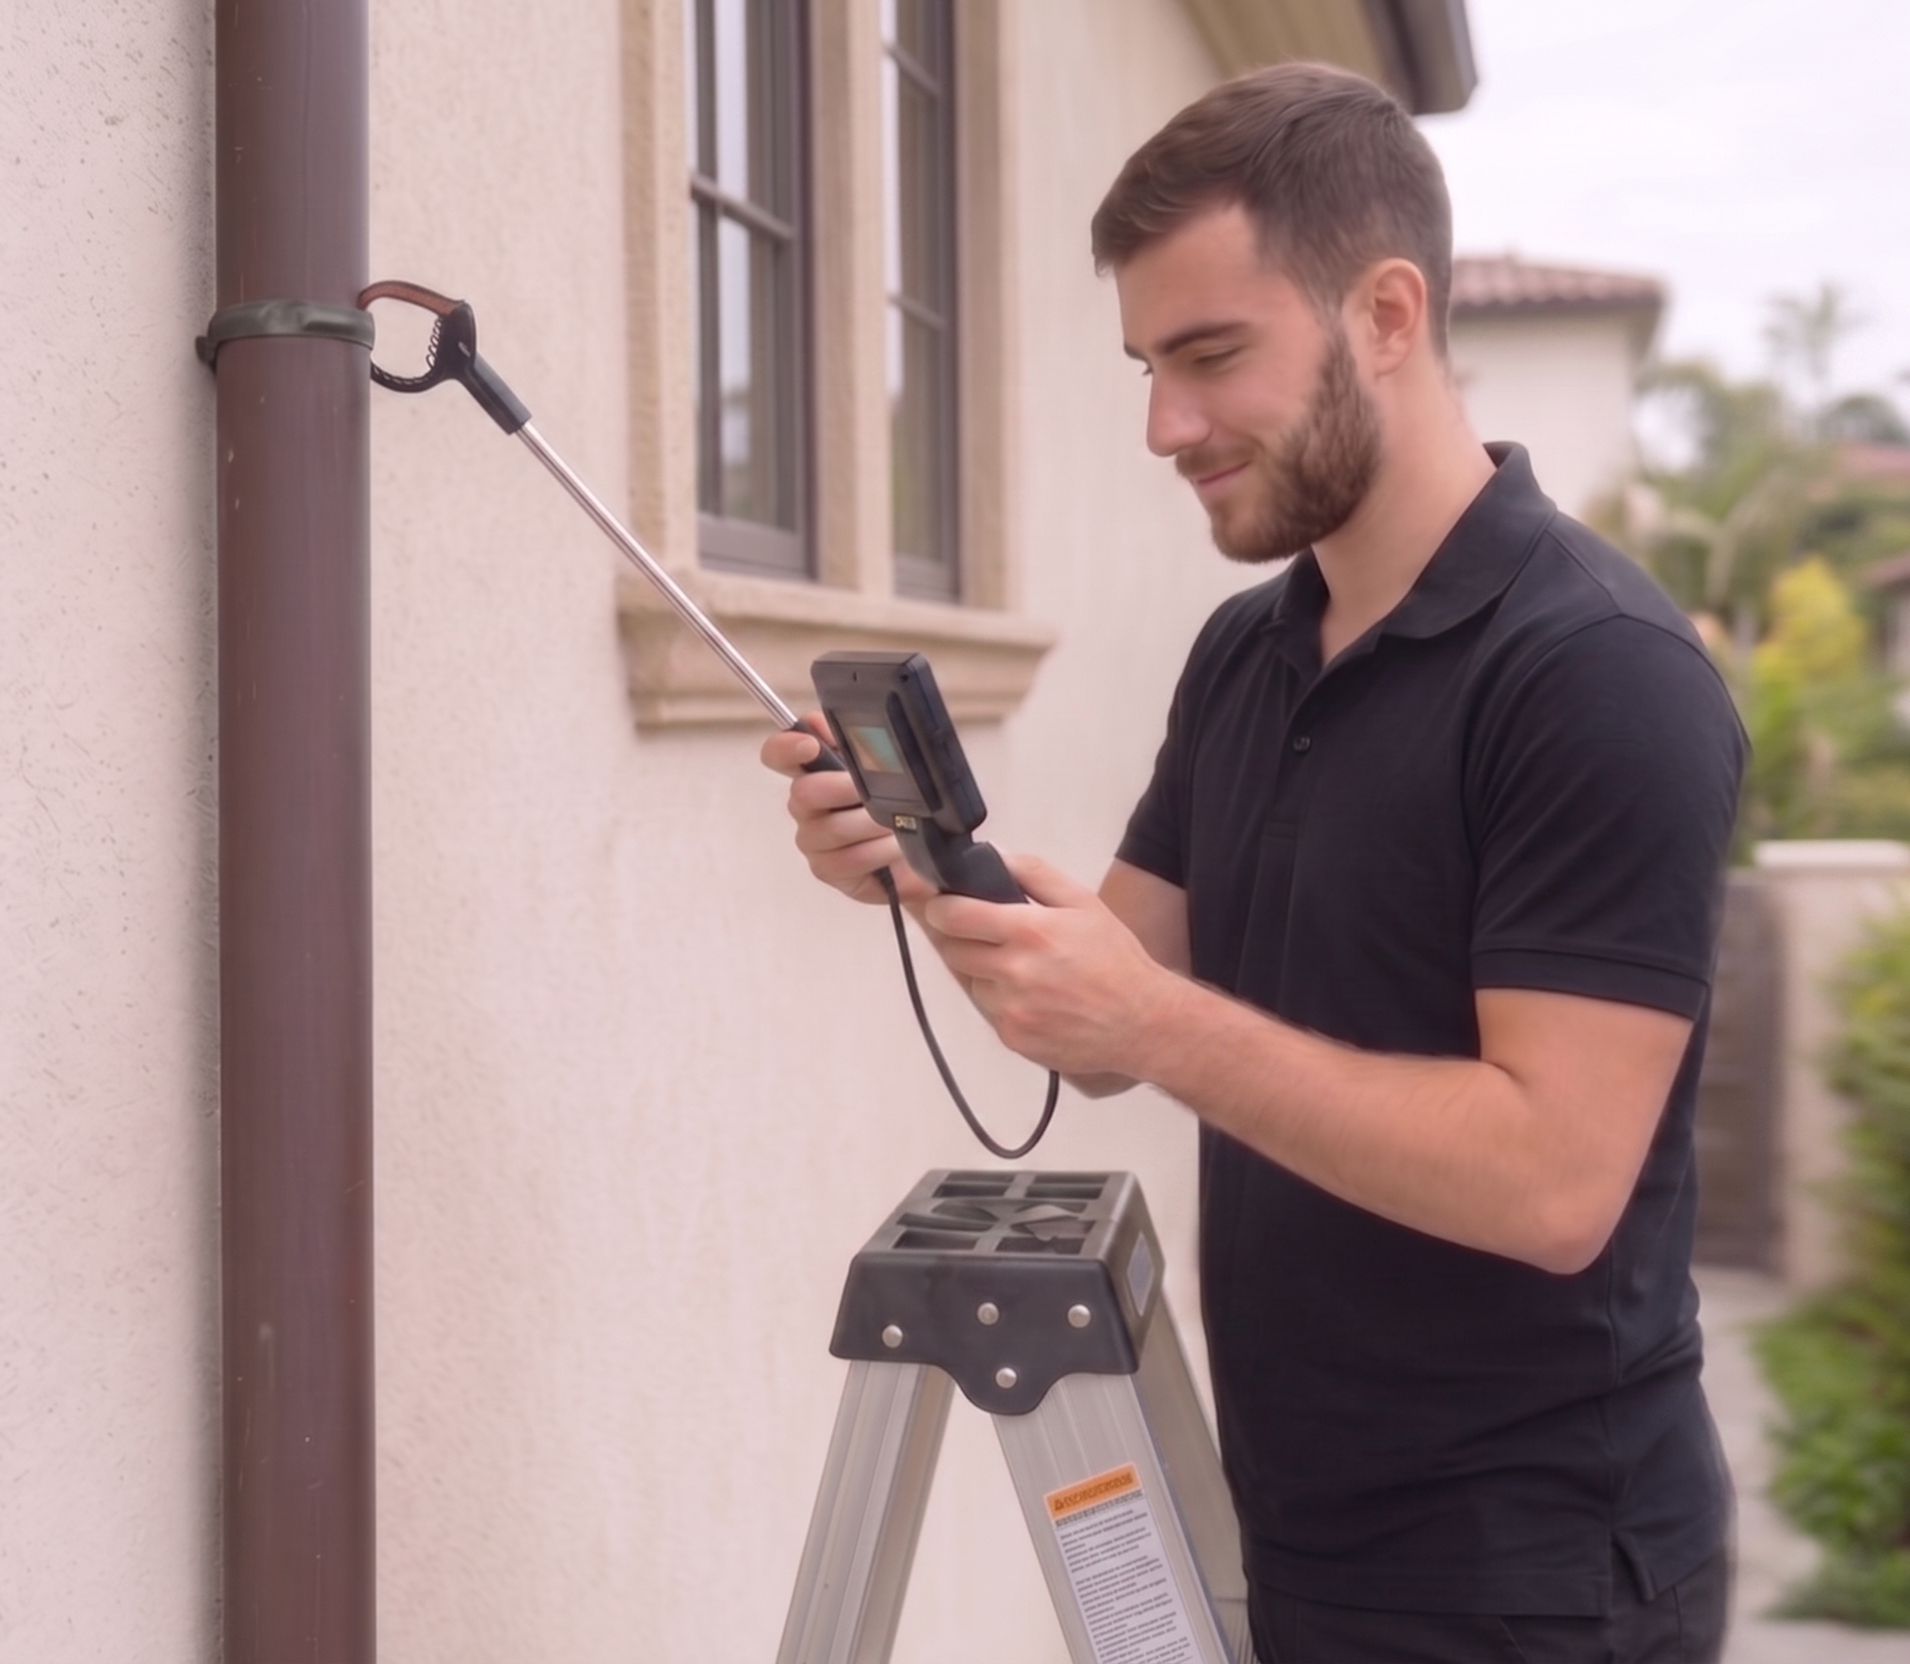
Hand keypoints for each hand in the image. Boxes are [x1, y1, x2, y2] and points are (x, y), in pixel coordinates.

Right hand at [760, 716, 934, 907]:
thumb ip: (856, 741)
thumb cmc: (898, 806)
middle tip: (881, 790)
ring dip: (875, 823)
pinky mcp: (826, 870)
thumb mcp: (887, 768)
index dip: (786, 747)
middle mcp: (805, 806)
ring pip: (834, 827)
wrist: (919, 855)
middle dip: (848, 789)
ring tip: (901, 823)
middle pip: (805, 792)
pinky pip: (851, 858)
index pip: (778, 754)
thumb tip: (824, 722)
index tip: (810, 745)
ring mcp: (813, 840)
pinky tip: (898, 847)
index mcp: (813, 772)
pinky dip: (881, 850)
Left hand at [921, 854, 1185, 1079]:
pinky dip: (1000, 999)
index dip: (941, 908)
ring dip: (982, 971)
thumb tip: (992, 855)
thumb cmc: (1114, 958)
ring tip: (1020, 968)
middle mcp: (1013, 972)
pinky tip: (1031, 995)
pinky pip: (988, 1011)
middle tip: (981, 933)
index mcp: (1029, 931)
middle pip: (952, 950)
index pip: (954, 916)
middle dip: (959, 937)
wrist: (1142, 1023)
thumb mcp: (1083, 901)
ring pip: (970, 981)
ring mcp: (1010, 1009)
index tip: (944, 905)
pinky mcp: (1012, 1038)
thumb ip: (1034, 872)